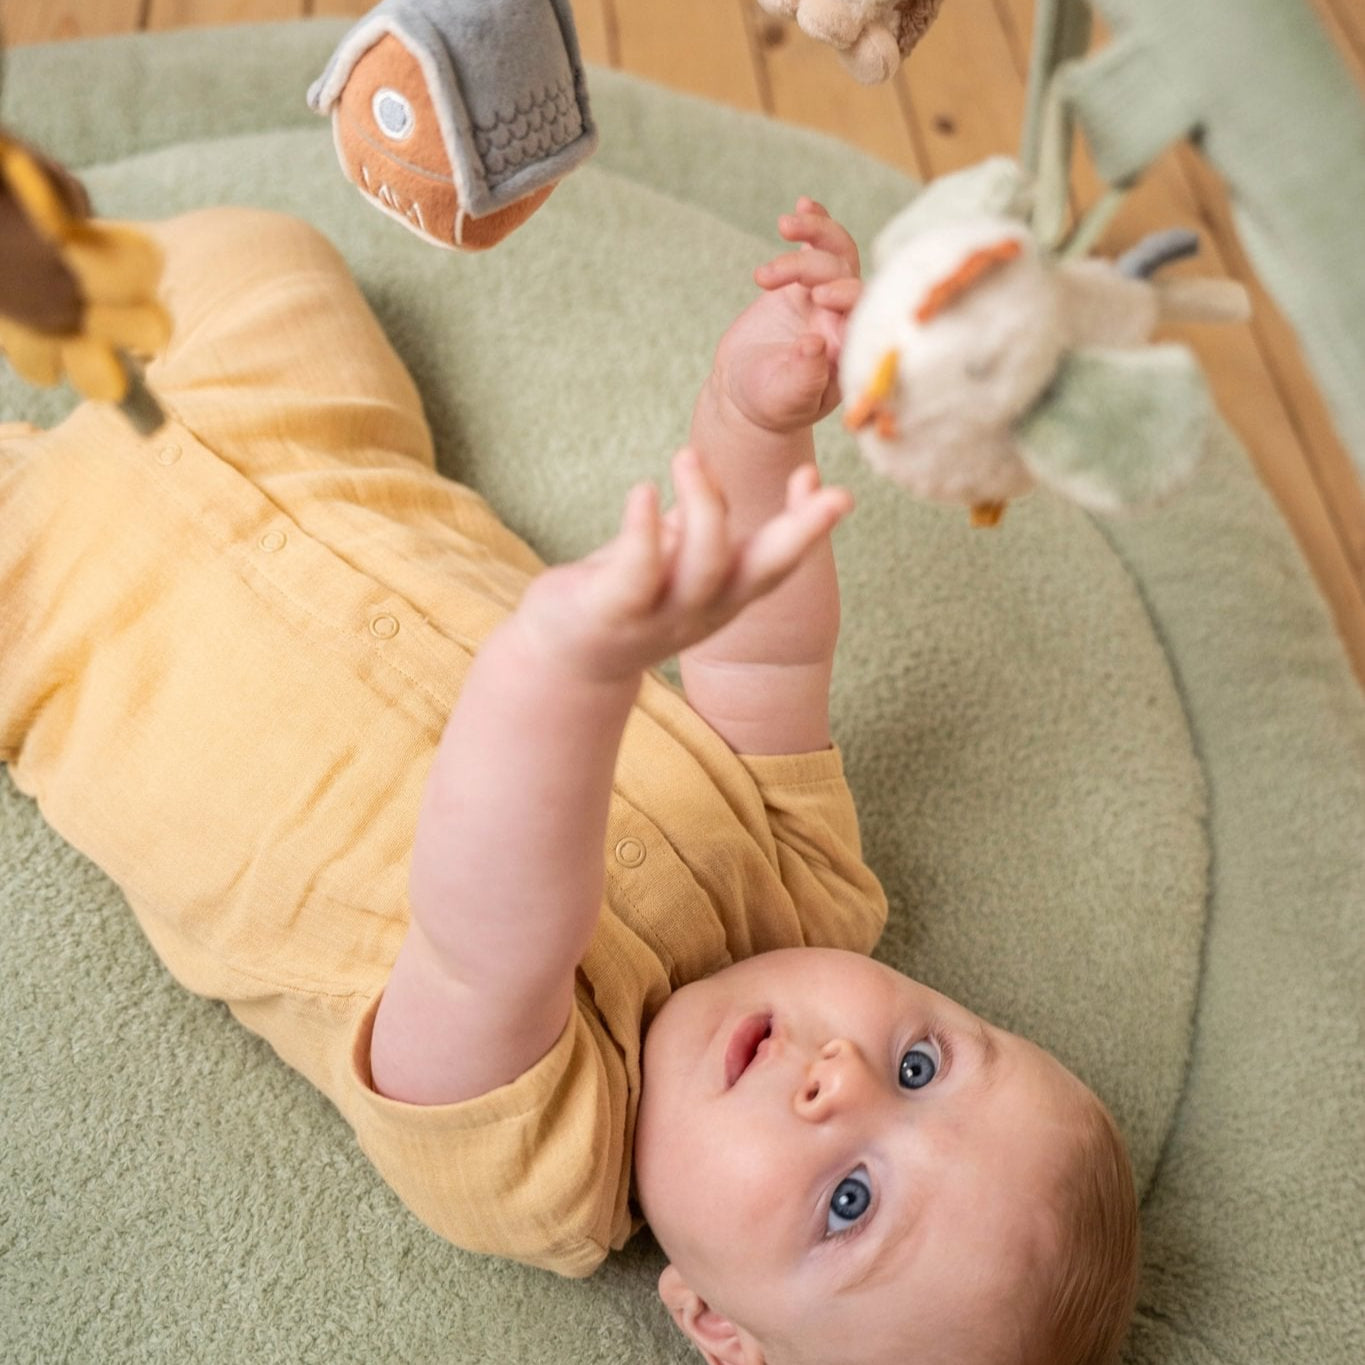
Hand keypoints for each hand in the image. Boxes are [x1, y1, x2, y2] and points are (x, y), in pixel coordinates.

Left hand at [514, 447, 852, 682]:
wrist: (565, 658)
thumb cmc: (626, 593)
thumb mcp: (673, 558)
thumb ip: (698, 522)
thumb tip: (716, 476)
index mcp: (727, 594)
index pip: (779, 561)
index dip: (807, 525)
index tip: (822, 480)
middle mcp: (705, 609)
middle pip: (764, 573)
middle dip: (802, 532)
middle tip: (832, 489)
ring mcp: (661, 616)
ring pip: (705, 567)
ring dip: (705, 506)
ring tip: (688, 455)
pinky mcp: (612, 612)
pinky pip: (637, 572)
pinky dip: (644, 529)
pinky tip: (642, 491)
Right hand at [712, 198, 861, 433]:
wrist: (746, 393)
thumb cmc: (770, 404)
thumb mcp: (783, 398)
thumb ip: (803, 378)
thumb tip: (816, 344)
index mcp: (850, 349)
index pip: (864, 312)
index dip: (849, 296)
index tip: (818, 298)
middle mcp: (845, 320)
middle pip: (846, 276)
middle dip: (814, 266)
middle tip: (770, 279)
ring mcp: (827, 298)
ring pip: (836, 253)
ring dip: (814, 233)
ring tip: (784, 225)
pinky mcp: (805, 283)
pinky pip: (818, 247)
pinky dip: (814, 223)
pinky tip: (802, 204)